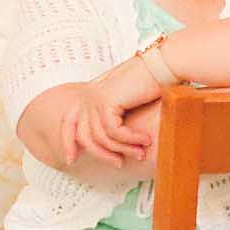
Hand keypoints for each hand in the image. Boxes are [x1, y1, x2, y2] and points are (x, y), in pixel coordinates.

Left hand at [41, 78, 158, 169]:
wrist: (162, 64)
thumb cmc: (149, 82)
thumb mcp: (125, 102)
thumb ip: (113, 117)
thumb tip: (108, 142)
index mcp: (88, 94)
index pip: (68, 121)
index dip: (67, 142)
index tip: (71, 160)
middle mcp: (87, 96)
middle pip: (84, 136)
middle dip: (101, 155)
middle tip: (118, 164)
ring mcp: (94, 99)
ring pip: (102, 138)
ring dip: (124, 149)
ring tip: (140, 153)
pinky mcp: (106, 102)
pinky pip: (115, 133)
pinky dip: (131, 140)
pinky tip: (146, 140)